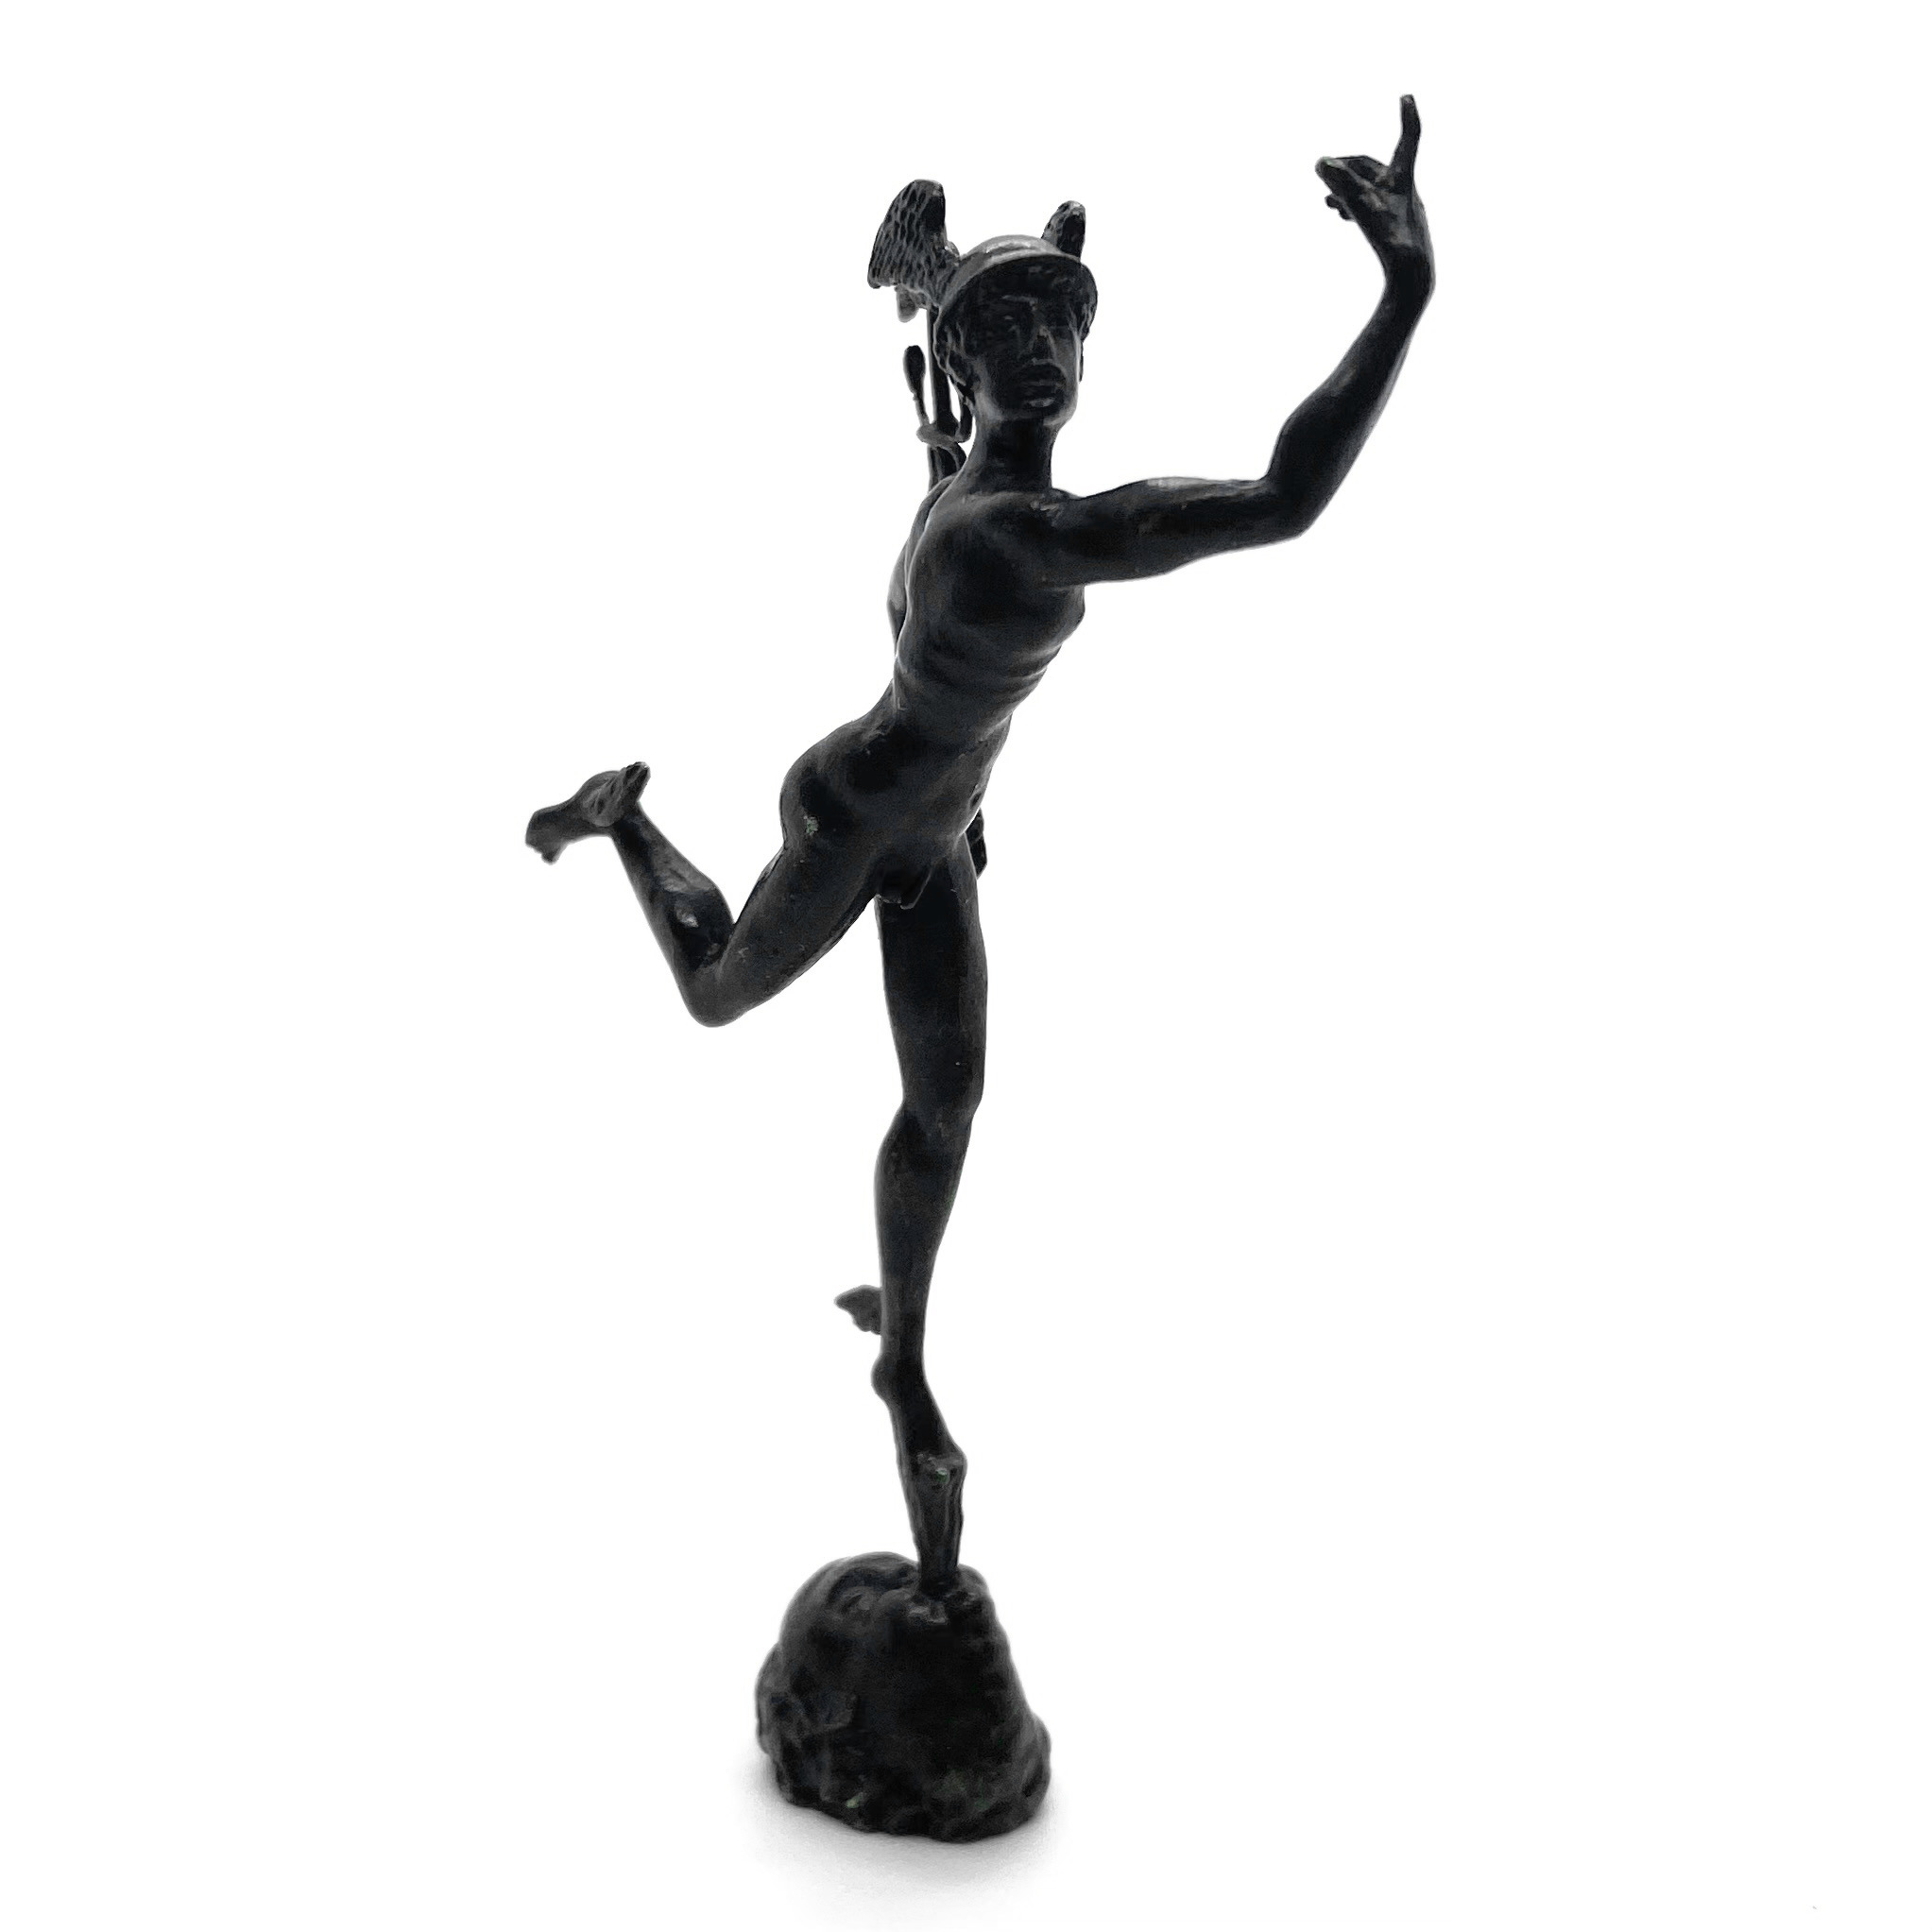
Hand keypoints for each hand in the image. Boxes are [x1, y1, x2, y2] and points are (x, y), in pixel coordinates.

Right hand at [1316, 95, 1432, 297]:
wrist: (1412, 280)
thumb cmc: (1392, 240)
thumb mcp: (1363, 207)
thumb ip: (1341, 183)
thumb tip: (1321, 162)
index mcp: (1403, 178)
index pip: (1408, 139)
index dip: (1407, 117)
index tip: (1407, 96)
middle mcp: (1404, 191)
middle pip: (1373, 168)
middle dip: (1346, 166)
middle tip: (1322, 169)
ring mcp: (1399, 211)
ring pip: (1369, 189)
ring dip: (1345, 188)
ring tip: (1326, 198)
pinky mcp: (1394, 230)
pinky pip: (1371, 208)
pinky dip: (1353, 205)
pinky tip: (1340, 213)